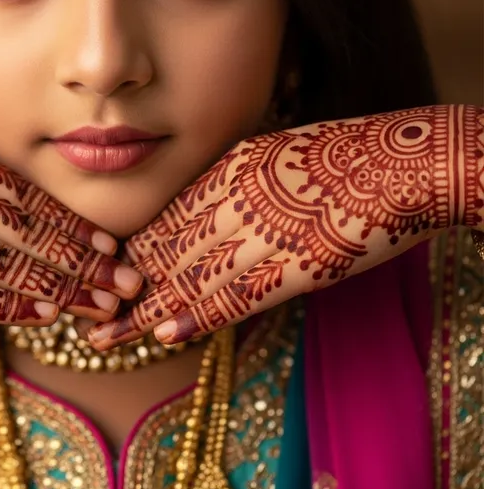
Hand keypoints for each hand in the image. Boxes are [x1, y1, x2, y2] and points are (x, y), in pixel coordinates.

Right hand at [0, 115, 142, 324]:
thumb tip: (9, 195)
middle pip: (28, 232)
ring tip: (99, 305)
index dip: (73, 225)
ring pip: (3, 263)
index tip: (112, 245)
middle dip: (82, 260)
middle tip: (126, 281)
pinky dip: (3, 304)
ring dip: (56, 287)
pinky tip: (40, 315)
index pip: (29, 198)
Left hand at [89, 105, 483, 347]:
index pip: (169, 218)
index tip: (110, 272)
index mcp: (230, 171)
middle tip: (89, 312)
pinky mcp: (291, 267)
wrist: (399, 164)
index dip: (136, 250)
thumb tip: (214, 199)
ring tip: (107, 337)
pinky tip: (165, 334)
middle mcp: (233, 201)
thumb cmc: (345, 154)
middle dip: (126, 286)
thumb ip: (240, 177)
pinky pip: (234, 296)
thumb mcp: (277, 151)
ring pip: (189, 277)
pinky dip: (197, 316)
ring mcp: (259, 234)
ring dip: (144, 312)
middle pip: (167, 250)